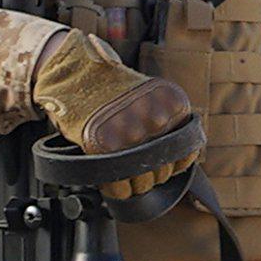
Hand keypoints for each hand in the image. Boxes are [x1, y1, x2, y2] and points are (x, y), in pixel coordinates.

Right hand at [33, 32, 202, 171]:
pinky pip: (118, 187)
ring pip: (142, 183)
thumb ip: (167, 123)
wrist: (76, 73)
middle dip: (147, 172)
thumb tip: (178, 159)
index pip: (184, 156)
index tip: (154, 160)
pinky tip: (108, 174)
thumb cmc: (110, 87)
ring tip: (118, 164)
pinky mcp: (106, 147)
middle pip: (162, 172)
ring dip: (130, 181)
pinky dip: (113, 188)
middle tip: (130, 160)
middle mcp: (158, 121)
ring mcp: (133, 135)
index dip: (168, 164)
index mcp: (174, 106)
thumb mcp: (150, 96)